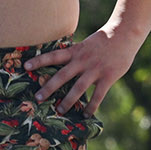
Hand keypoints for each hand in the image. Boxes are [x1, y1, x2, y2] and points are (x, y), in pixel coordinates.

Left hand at [23, 24, 140, 114]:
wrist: (124, 34)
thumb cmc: (104, 40)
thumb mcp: (86, 44)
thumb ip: (75, 54)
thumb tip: (62, 63)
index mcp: (76, 51)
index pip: (54, 56)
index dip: (39, 60)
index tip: (26, 66)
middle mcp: (82, 61)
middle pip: (62, 75)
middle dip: (49, 87)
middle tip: (37, 98)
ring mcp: (95, 70)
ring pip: (78, 88)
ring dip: (68, 101)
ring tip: (59, 110)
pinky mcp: (108, 77)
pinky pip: (98, 95)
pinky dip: (92, 106)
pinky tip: (87, 115)